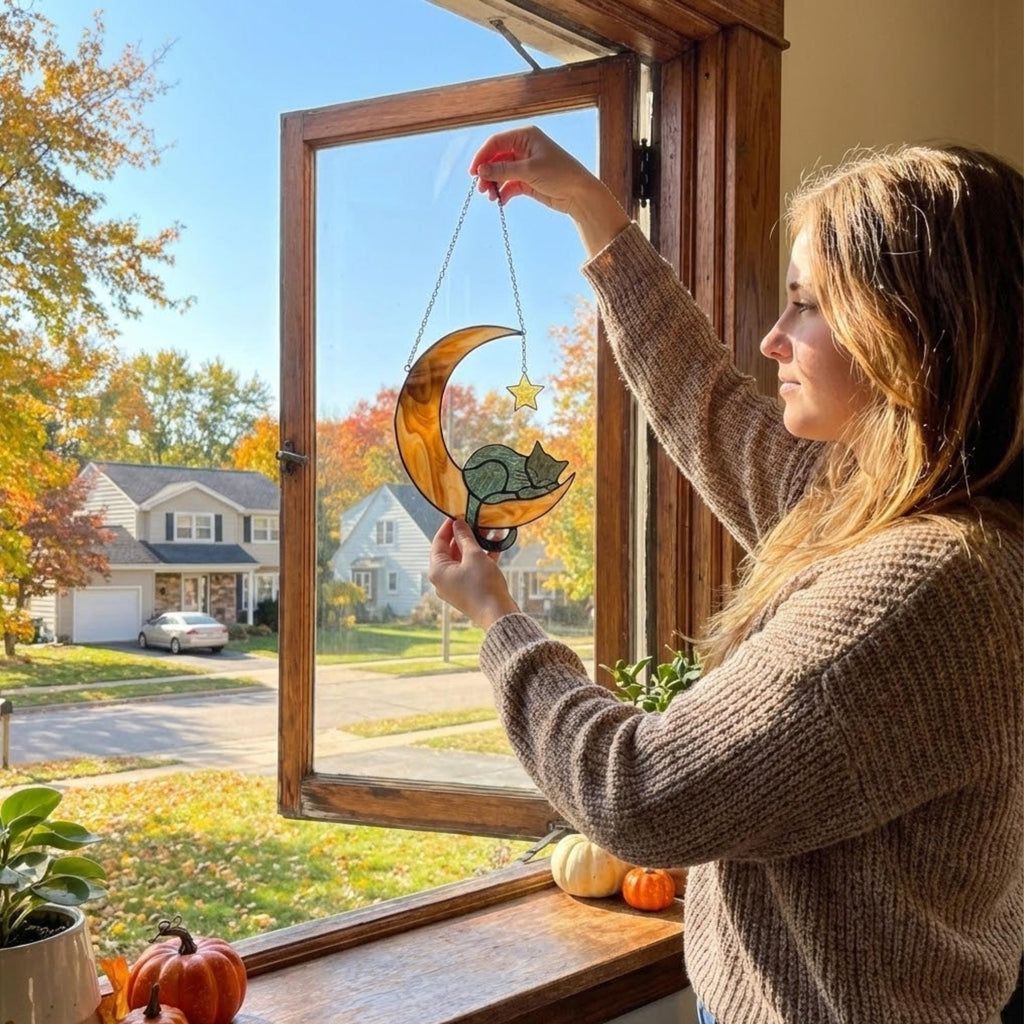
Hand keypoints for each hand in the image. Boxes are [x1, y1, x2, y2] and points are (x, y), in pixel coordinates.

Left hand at [429, 518, 519, 629]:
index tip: (458, 514)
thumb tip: (458, 523)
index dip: (448, 527)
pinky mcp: (468, 590)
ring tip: (488, 531)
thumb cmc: (483, 585)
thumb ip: (465, 537)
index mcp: (438, 571)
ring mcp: (456, 586)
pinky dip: (481, 558)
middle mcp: (443, 579)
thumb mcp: (474, 556)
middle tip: (476, 521)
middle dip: (465, 535)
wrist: (498, 615)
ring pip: (463, 560)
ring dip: (475, 545)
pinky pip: (472, 569)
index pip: (438, 542)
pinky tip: (495, 546)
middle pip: (451, 551)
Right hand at [469, 126, 630, 257]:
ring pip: (501, 173)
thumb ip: (503, 170)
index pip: (496, 142)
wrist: (579, 194)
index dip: (482, 156)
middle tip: (481, 189)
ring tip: (490, 197)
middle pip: (496, 158)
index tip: (473, 173)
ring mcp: (525, 165)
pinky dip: (503, 192)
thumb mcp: (528, 170)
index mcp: (525, 136)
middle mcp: (524, 148)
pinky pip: (509, 185)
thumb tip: (480, 171)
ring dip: (494, 184)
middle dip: (487, 173)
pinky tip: (501, 201)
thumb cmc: (559, 174)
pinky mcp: (528, 181)